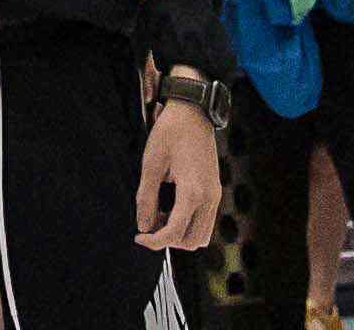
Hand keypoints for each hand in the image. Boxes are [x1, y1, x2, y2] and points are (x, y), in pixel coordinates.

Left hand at [132, 95, 221, 254]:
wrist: (193, 110)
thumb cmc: (170, 132)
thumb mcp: (151, 164)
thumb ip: (146, 198)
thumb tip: (143, 226)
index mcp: (193, 192)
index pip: (174, 233)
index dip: (154, 241)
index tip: (138, 237)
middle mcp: (209, 198)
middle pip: (192, 242)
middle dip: (169, 240)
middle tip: (150, 224)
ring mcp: (215, 195)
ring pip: (202, 235)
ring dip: (180, 234)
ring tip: (160, 215)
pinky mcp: (215, 190)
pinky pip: (205, 221)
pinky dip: (189, 224)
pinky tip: (172, 208)